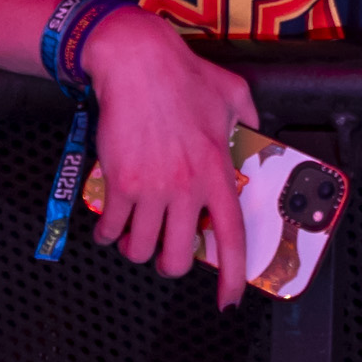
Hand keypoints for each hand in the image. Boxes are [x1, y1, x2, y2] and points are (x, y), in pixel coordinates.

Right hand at [80, 8, 261, 304]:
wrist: (136, 62)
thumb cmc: (183, 75)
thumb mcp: (233, 93)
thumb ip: (249, 118)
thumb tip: (255, 133)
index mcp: (218, 171)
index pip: (231, 235)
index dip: (231, 275)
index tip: (229, 299)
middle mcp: (187, 187)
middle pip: (176, 259)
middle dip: (168, 264)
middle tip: (164, 250)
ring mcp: (151, 188)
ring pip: (139, 250)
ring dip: (134, 248)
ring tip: (133, 234)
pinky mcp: (120, 182)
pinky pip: (109, 229)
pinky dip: (106, 233)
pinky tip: (109, 222)